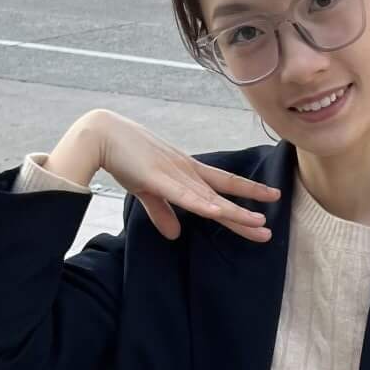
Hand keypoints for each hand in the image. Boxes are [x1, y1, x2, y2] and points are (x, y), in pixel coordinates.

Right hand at [47, 109, 279, 244]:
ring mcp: (174, 173)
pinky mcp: (157, 178)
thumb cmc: (124, 157)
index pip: (222, 185)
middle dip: (246, 213)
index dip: (245, 194)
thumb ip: (162, 213)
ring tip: (258, 224)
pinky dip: (201, 204)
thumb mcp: (147, 190)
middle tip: (269, 230)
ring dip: (233, 212)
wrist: (101, 135)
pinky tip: (218, 213)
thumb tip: (175, 235)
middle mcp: (187, 171)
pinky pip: (183, 195)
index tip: (268, 203)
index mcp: (186, 172)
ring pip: (209, 198)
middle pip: (222, 195)